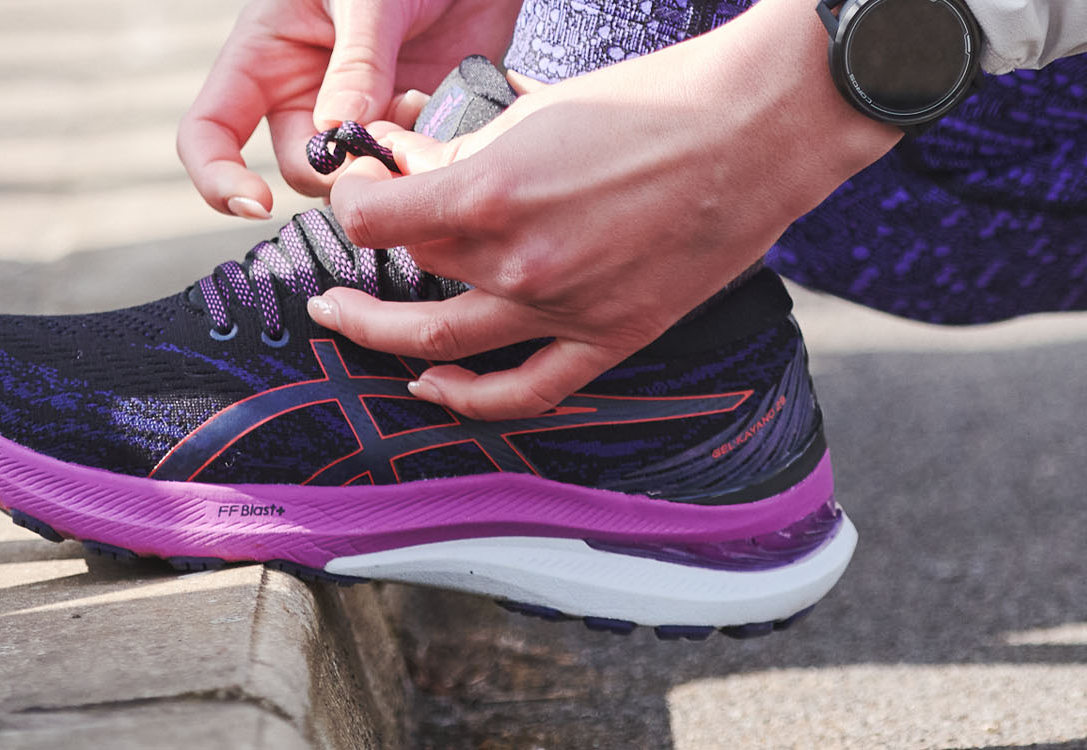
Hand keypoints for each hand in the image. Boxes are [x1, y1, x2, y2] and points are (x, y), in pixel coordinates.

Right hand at [177, 0, 524, 220]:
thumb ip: (356, 61)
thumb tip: (335, 134)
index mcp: (266, 55)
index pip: (210, 130)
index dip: (218, 177)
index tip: (259, 204)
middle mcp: (303, 94)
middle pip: (299, 167)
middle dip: (339, 169)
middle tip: (388, 139)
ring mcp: (357, 114)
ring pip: (354, 176)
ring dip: (386, 160)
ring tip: (421, 105)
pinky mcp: (406, 125)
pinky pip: (404, 166)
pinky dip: (421, 157)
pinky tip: (441, 111)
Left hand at [307, 0, 901, 420]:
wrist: (755, 130)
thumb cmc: (652, 102)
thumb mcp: (535, 111)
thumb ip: (465, 152)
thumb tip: (411, 164)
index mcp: (492, 194)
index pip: (372, 220)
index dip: (348, 202)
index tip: (353, 190)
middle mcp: (519, 263)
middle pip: (405, 278)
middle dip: (356, 274)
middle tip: (331, 277)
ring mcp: (563, 309)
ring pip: (442, 344)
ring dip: (383, 336)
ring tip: (349, 323)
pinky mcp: (609, 337)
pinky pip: (525, 391)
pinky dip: (469, 398)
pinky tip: (432, 385)